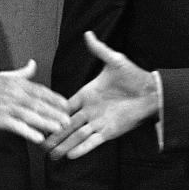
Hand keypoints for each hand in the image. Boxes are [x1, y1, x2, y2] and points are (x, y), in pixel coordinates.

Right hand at [0, 60, 69, 143]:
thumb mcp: (4, 76)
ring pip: (31, 116)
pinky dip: (28, 132)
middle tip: (69, 120)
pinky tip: (39, 138)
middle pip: (40, 104)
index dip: (55, 99)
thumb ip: (22, 73)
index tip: (67, 105)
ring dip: (46, 123)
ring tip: (59, 129)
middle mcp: (15, 94)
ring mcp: (7, 107)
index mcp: (17, 84)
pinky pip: (17, 126)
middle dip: (56, 113)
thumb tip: (33, 64)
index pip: (41, 91)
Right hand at [44, 32, 158, 158]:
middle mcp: (90, 110)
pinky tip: (70, 156)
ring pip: (77, 136)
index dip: (52, 111)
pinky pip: (92, 142)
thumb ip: (99, 50)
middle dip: (53, 133)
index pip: (65, 105)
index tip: (37, 116)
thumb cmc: (134, 76)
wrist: (151, 92)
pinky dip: (82, 149)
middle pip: (67, 124)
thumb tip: (88, 34)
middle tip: (39, 142)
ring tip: (50, 154)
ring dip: (64, 145)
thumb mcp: (114, 61)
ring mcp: (98, 122)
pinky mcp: (109, 132)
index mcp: (87, 94)